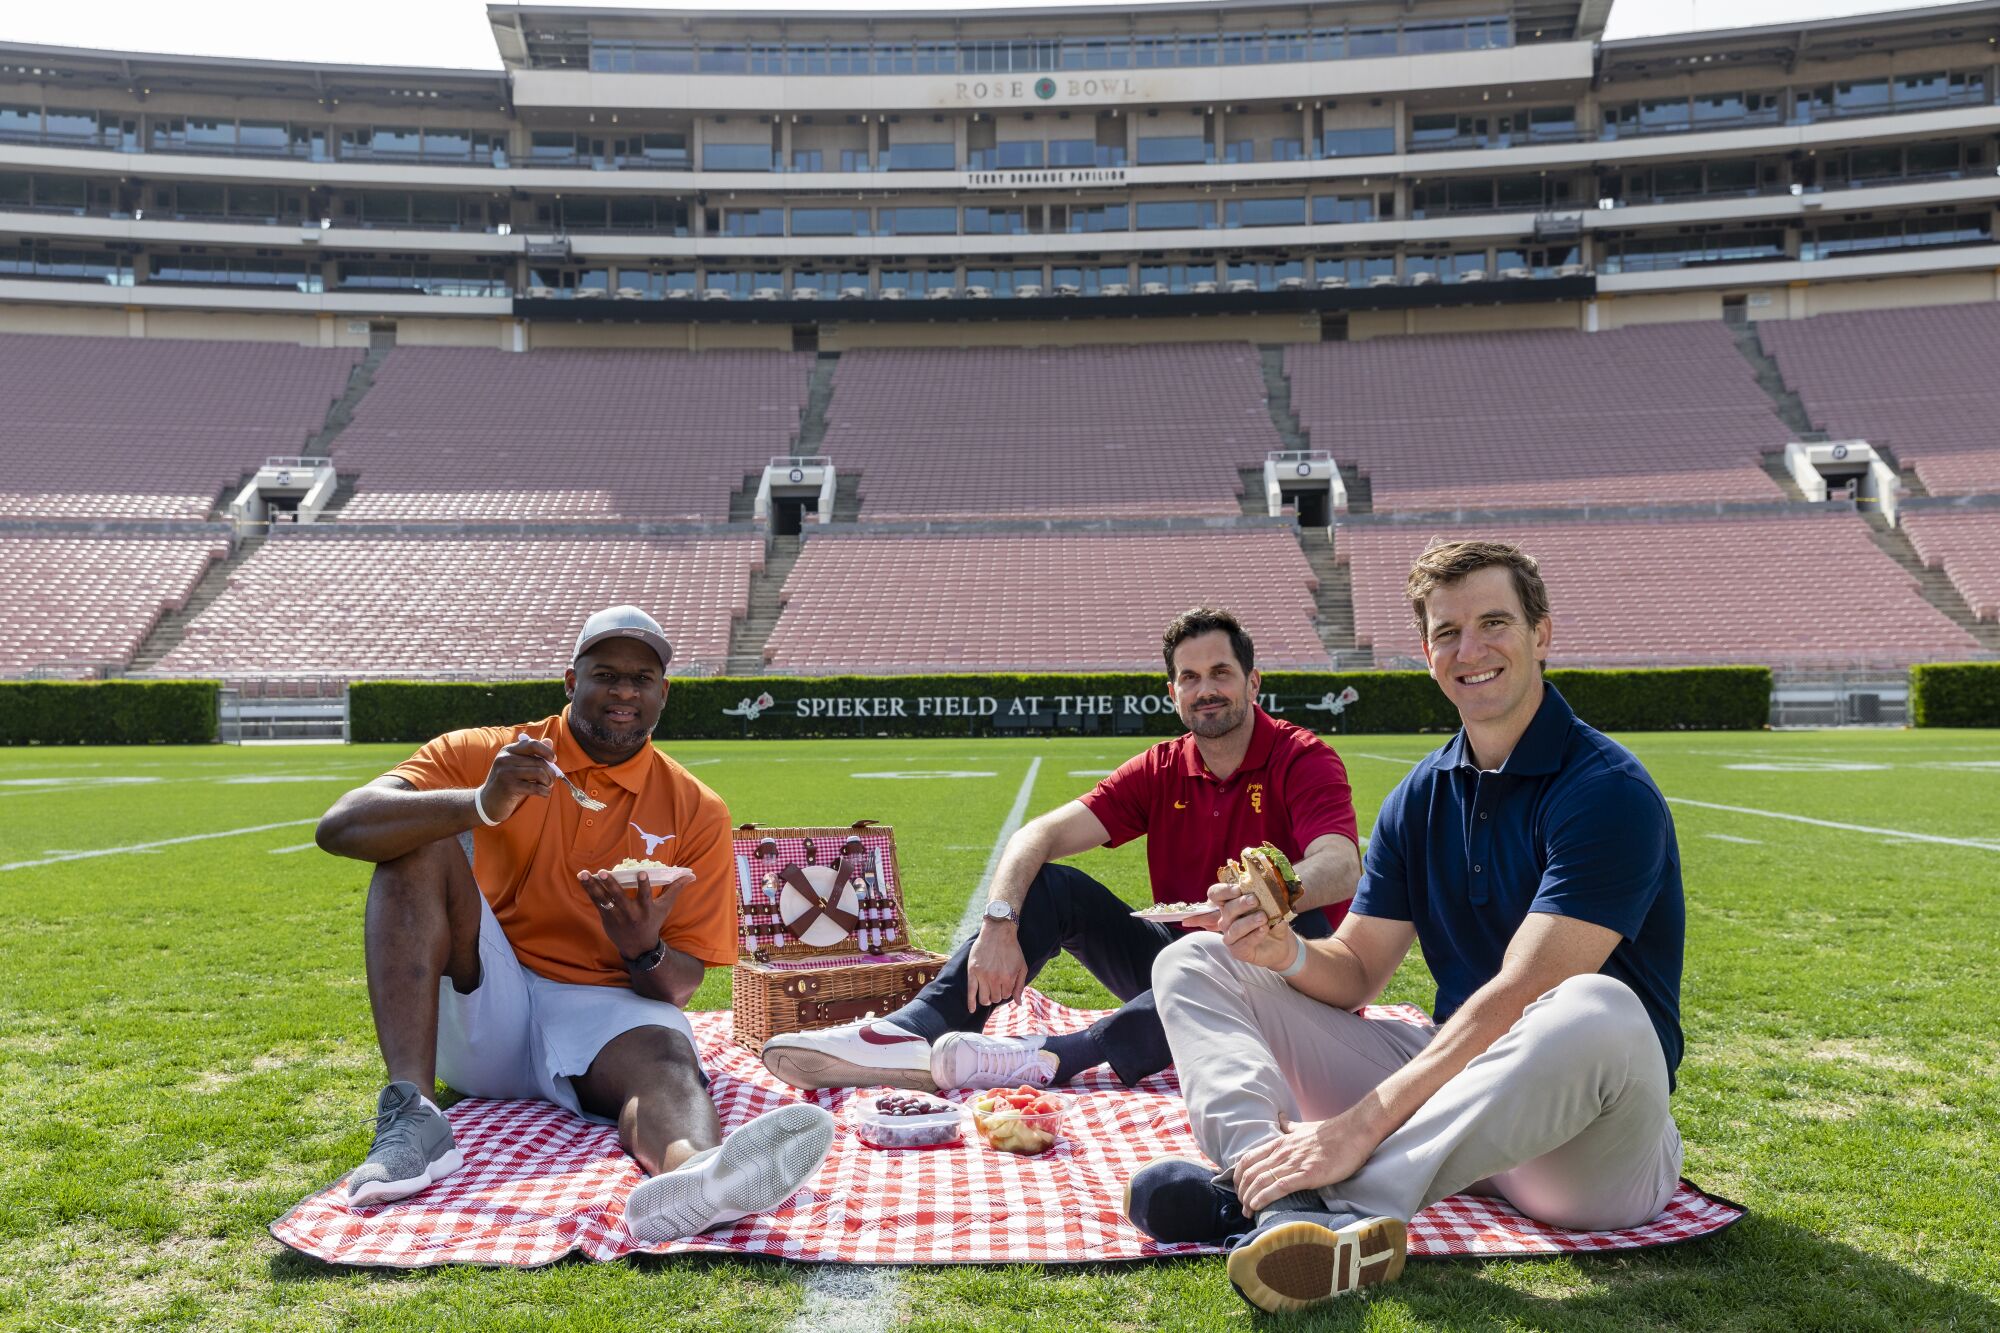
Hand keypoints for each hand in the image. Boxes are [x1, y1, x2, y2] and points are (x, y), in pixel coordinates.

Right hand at [477, 732, 555, 823]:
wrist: (488, 802)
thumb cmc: (507, 783)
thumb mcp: (516, 766)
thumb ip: (532, 754)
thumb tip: (549, 741)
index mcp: (508, 750)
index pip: (532, 744)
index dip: (546, 751)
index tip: (553, 760)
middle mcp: (505, 759)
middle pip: (539, 761)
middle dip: (550, 772)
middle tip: (551, 780)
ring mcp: (506, 772)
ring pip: (539, 772)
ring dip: (548, 782)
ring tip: (547, 787)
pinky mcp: (509, 787)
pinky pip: (535, 787)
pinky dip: (545, 791)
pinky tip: (545, 794)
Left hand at [576, 866, 693, 961]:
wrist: (638, 947)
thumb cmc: (653, 922)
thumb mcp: (665, 907)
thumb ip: (675, 889)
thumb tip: (691, 875)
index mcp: (646, 909)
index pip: (645, 895)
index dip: (643, 885)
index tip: (641, 873)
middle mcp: (630, 913)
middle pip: (619, 897)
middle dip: (611, 885)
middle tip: (603, 872)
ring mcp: (616, 916)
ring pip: (603, 899)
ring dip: (593, 885)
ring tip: (584, 873)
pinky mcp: (606, 917)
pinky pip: (596, 901)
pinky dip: (589, 889)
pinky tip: (582, 878)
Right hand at [966, 921, 1027, 1011]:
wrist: (998, 932)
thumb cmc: (1012, 949)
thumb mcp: (1022, 966)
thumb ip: (1019, 986)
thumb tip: (1018, 1003)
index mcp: (1008, 978)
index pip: (1006, 996)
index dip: (1005, 991)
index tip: (1004, 984)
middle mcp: (995, 979)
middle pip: (995, 998)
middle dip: (996, 994)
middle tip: (996, 986)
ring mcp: (983, 976)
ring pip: (984, 998)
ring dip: (987, 998)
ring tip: (987, 993)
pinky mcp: (972, 972)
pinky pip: (970, 992)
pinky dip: (971, 1003)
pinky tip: (971, 1009)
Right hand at [1205, 878, 1296, 970]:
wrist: (1281, 944)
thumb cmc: (1272, 920)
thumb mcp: (1273, 906)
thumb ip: (1270, 898)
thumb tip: (1273, 891)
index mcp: (1230, 904)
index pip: (1215, 894)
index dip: (1223, 890)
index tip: (1238, 889)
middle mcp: (1226, 920)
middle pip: (1226, 909)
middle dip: (1240, 904)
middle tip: (1254, 900)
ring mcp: (1230, 936)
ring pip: (1234, 928)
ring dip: (1249, 921)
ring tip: (1263, 917)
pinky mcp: (1238, 951)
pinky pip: (1242, 943)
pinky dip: (1254, 935)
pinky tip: (1264, 929)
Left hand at [1234, 1110, 1377, 1213]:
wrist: (1354, 1131)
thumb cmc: (1331, 1131)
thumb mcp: (1304, 1127)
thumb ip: (1289, 1126)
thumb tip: (1280, 1119)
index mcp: (1280, 1143)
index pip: (1248, 1159)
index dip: (1238, 1176)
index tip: (1238, 1188)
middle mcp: (1282, 1153)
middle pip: (1250, 1173)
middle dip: (1241, 1192)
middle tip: (1242, 1206)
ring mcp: (1294, 1163)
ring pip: (1261, 1181)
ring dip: (1249, 1198)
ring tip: (1247, 1212)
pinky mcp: (1308, 1174)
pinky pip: (1279, 1187)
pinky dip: (1264, 1198)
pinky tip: (1257, 1206)